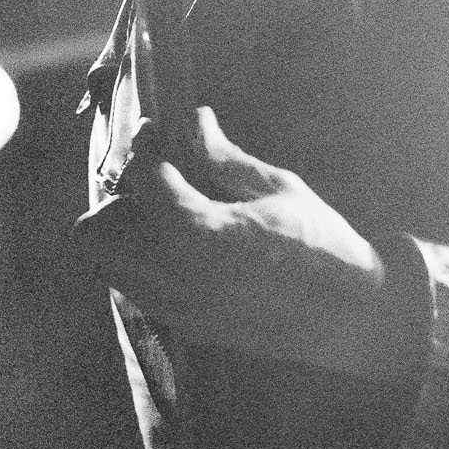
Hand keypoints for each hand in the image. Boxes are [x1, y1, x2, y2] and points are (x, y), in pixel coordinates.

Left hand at [71, 107, 409, 379]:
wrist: (352, 318)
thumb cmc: (323, 246)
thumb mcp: (279, 189)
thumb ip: (225, 159)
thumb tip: (195, 121)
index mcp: (207, 233)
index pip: (145, 180)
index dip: (145, 146)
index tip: (154, 131)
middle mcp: (180, 275)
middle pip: (97, 232)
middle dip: (119, 199)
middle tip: (155, 183)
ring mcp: (179, 307)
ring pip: (106, 265)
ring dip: (122, 233)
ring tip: (161, 215)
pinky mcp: (185, 326)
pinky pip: (133, 288)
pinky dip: (139, 263)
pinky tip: (176, 247)